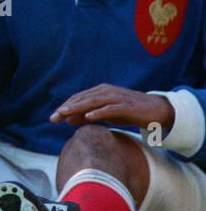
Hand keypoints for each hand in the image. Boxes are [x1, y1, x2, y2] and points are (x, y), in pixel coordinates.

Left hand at [50, 84, 174, 133]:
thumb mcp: (106, 114)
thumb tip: (68, 119)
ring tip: (65, 114)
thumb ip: (88, 115)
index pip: (78, 99)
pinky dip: (99, 111)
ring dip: (77, 108)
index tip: (52, 118)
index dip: (65, 107)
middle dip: (66, 108)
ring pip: (93, 102)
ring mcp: (116, 98)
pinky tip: (88, 116)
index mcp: (100, 92)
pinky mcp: (126, 106)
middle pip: (82, 99)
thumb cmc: (129, 112)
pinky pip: (110, 108)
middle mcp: (106, 92)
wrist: (156, 110)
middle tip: (53, 118)